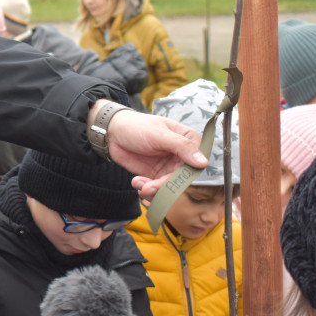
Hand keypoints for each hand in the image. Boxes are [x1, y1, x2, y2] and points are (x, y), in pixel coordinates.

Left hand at [92, 101, 207, 199]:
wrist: (113, 132)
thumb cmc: (137, 126)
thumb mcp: (159, 134)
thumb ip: (182, 146)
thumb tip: (203, 162)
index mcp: (189, 141)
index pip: (195, 163)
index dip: (184, 175)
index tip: (169, 181)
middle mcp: (182, 156)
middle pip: (181, 179)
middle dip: (165, 187)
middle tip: (148, 188)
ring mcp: (169, 166)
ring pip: (168, 186)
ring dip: (154, 190)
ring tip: (140, 185)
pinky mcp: (156, 174)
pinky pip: (156, 188)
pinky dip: (147, 189)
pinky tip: (136, 183)